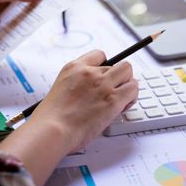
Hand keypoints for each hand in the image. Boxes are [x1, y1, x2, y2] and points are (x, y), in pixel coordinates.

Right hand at [0, 50, 137, 185]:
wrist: (52, 129)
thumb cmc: (52, 118)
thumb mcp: (61, 89)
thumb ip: (78, 84)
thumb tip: (90, 92)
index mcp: (74, 67)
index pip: (99, 55)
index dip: (106, 67)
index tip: (106, 77)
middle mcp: (90, 72)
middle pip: (118, 64)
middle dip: (119, 77)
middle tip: (116, 89)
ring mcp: (102, 84)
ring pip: (128, 72)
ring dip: (127, 84)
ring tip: (121, 98)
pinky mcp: (113, 99)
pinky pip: (133, 89)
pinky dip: (131, 97)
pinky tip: (123, 106)